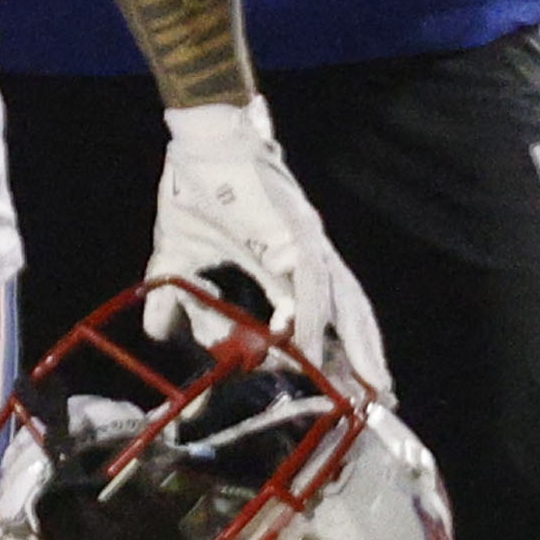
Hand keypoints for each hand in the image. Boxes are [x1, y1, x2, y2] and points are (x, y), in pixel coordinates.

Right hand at [146, 97, 389, 390]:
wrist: (202, 138)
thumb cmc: (197, 190)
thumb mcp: (180, 256)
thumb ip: (176, 298)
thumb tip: (157, 334)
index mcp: (292, 261)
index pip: (325, 315)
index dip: (335, 352)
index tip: (341, 391)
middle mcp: (311, 253)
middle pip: (351, 313)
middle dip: (365, 357)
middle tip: (381, 400)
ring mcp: (308, 241)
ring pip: (344, 302)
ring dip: (355, 346)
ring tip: (367, 387)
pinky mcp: (296, 231)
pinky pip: (309, 283)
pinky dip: (312, 317)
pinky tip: (308, 347)